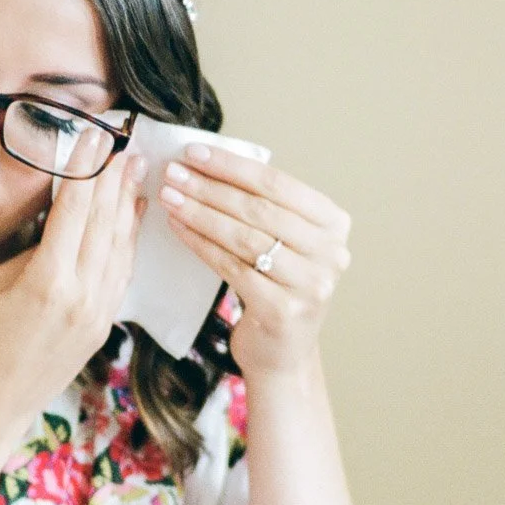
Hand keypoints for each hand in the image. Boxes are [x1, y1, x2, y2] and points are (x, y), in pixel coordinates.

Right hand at [0, 132, 147, 433]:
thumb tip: (58, 217)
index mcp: (48, 280)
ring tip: (134, 168)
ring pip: (120, 245)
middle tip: (124, 141)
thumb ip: (32, 248)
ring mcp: (97, 313)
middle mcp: (82, 295)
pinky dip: (128, 239)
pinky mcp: (102, 326)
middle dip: (113, 177)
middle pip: (104, 221)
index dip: (86, 167)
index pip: (75, 208)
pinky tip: (130, 216)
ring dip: (127, 203)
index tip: (94, 136)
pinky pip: (121, 272)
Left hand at [158, 143, 351, 379]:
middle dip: (210, 187)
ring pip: (243, 237)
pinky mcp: (283, 310)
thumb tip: (206, 163)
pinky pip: (231, 267)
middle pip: (259, 209)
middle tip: (173, 172)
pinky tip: (177, 228)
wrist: (283, 352)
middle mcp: (331, 252)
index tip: (194, 152)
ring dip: (200, 213)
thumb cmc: (276, 287)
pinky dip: (200, 244)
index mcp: (334, 224)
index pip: (278, 184)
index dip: (233, 166)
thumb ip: (263, 207)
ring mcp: (311, 284)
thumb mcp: (284, 242)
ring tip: (169, 196)